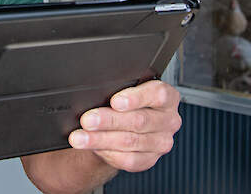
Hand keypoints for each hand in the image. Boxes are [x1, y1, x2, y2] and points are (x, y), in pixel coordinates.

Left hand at [67, 80, 181, 171]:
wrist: (123, 126)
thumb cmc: (123, 103)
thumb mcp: (123, 90)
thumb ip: (116, 90)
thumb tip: (94, 94)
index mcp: (167, 97)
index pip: (158, 95)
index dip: (136, 98)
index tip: (114, 101)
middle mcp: (169, 120)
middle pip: (139, 120)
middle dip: (109, 120)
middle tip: (87, 120)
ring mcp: (161, 142)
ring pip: (130, 142)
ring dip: (101, 140)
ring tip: (81, 137)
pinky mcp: (149, 160)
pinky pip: (128, 160)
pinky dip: (107, 153)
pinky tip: (93, 148)